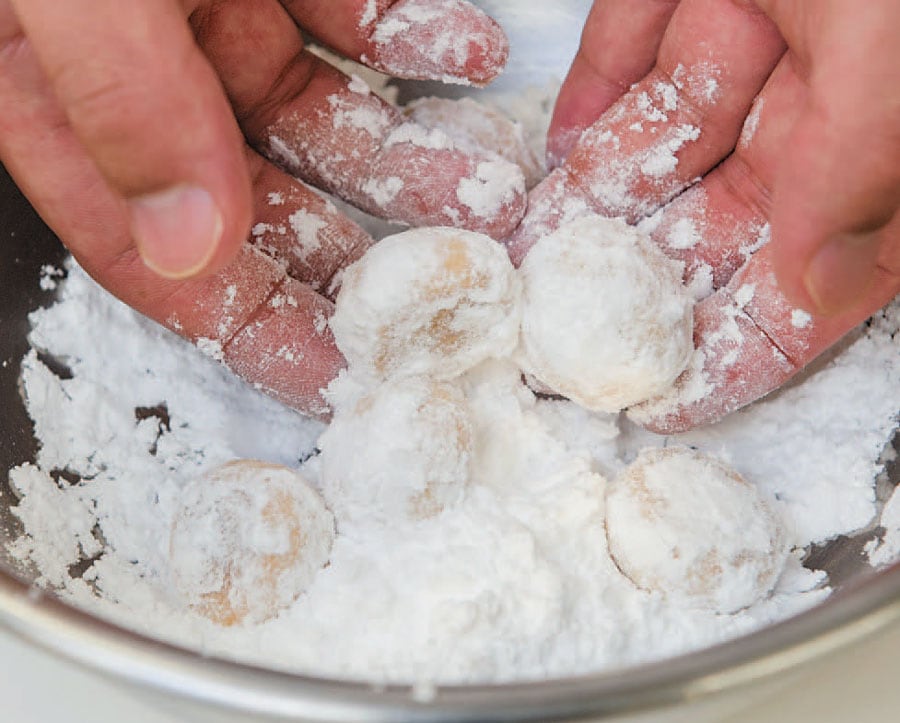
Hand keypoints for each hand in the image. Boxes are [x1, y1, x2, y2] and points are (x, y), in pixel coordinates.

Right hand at [0, 0, 522, 417]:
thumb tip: (189, 244)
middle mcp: (140, 81)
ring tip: (489, 191)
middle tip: (453, 297)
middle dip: (356, 254)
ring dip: (408, 158)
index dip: (253, 330)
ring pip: (319, 121)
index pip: (162, 264)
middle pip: (257, 206)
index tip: (341, 382)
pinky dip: (408, 40)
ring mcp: (202, 15)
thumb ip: (118, 98)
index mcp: (66, 113)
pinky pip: (344, 18)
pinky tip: (467, 52)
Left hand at [508, 0, 899, 431]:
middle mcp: (820, 111)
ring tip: (526, 256)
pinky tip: (555, 151)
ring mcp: (757, 40)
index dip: (737, 355)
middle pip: (712, 229)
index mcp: (876, 152)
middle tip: (557, 337)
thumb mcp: (894, 61)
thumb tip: (818, 292)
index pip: (803, 287)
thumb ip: (858, 172)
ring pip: (660, 145)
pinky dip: (591, 94)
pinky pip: (631, 45)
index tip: (660, 405)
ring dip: (592, 202)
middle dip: (634, 286)